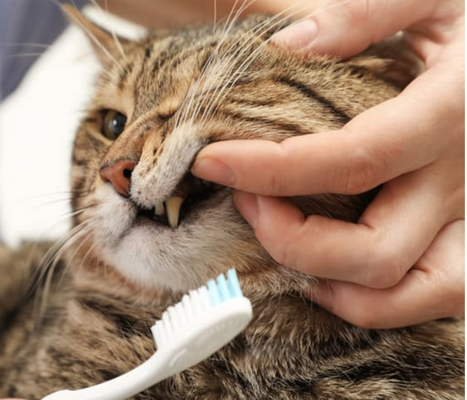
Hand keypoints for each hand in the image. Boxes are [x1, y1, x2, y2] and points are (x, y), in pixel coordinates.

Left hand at [192, 0, 464, 328]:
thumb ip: (366, 11)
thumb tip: (287, 46)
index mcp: (453, 112)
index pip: (351, 160)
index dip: (271, 168)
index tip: (211, 160)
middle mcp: (464, 179)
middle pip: (374, 251)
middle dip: (290, 238)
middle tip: (244, 199)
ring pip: (408, 294)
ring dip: (331, 282)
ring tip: (278, 239)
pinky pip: (429, 294)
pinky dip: (371, 299)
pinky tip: (326, 270)